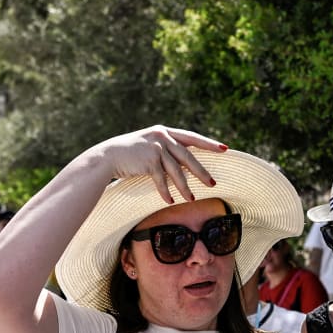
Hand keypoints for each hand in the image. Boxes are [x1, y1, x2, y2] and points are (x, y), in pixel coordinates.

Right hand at [92, 125, 227, 203]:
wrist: (107, 156)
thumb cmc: (129, 153)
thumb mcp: (149, 145)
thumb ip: (166, 149)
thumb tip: (184, 162)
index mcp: (164, 132)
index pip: (192, 137)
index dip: (209, 144)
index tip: (225, 149)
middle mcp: (162, 137)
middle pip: (188, 156)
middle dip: (201, 171)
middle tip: (213, 183)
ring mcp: (156, 148)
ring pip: (177, 171)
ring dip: (185, 187)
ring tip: (191, 199)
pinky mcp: (149, 161)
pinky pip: (161, 180)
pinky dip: (165, 191)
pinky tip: (170, 201)